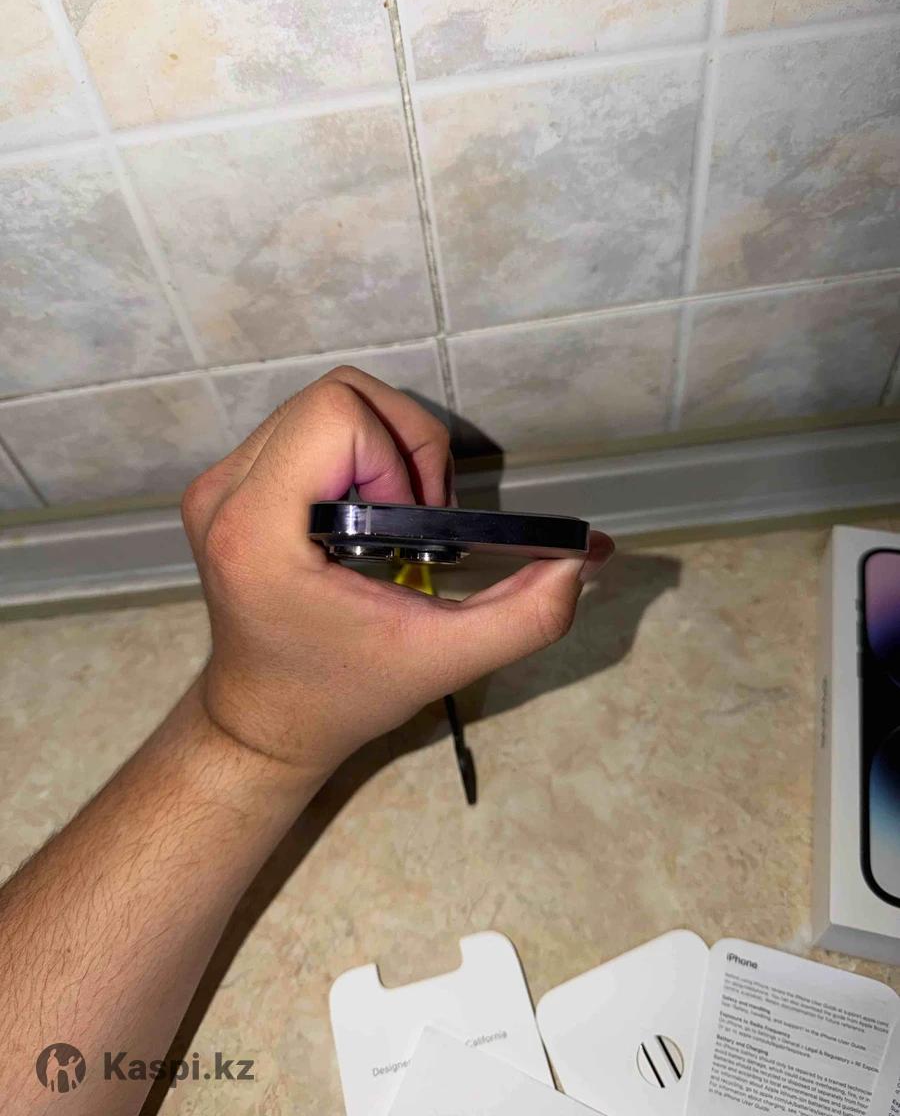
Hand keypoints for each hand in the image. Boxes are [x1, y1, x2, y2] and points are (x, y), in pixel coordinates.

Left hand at [181, 367, 613, 782]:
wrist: (265, 720)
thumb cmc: (344, 695)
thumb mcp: (444, 661)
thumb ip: (527, 614)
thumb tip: (585, 556)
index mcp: (258, 530)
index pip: (336, 415)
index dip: (398, 458)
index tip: (412, 528)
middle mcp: (224, 493)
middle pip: (337, 394)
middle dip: (403, 447)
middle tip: (420, 521)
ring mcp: (217, 484)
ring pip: (324, 401)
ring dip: (384, 447)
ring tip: (400, 518)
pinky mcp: (225, 484)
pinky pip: (306, 425)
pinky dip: (356, 453)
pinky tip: (370, 512)